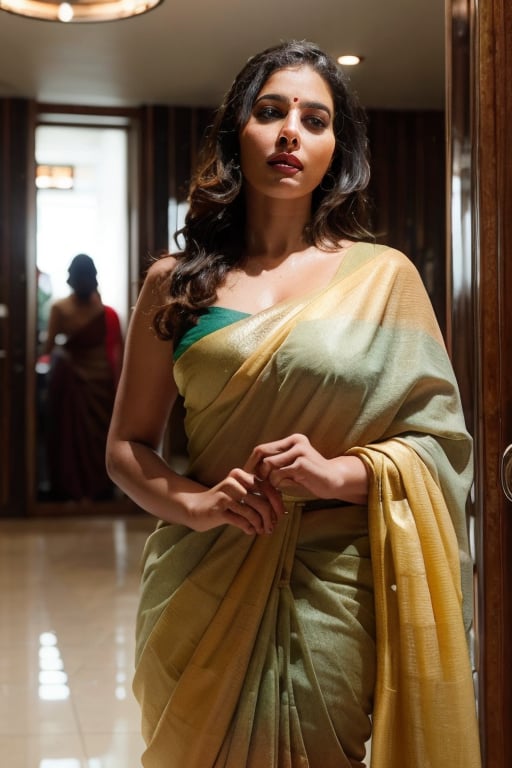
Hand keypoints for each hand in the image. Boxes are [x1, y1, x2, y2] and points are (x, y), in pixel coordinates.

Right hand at [185, 467, 284, 534]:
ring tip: (261, 531)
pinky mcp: (219, 507)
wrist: (196, 508)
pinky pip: (241, 520)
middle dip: (270, 518)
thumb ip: (259, 498)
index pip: (268, 488)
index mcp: (242, 475)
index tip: (280, 516)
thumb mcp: (242, 496)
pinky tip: (250, 531)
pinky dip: (249, 528)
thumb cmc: (224, 504)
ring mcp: (226, 493)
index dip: (277, 504)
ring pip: (253, 512)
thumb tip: (281, 509)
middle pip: (262, 501)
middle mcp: (234, 481)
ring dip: (260, 525)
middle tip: (271, 528)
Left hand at [244, 433, 368, 503]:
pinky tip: (282, 490)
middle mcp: (295, 442)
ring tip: (272, 488)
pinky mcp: (302, 464)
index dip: (251, 463)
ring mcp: (299, 451)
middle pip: (262, 453)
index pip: (262, 449)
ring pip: (269, 464)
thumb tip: (251, 469)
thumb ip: (276, 463)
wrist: (335, 481)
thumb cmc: (310, 476)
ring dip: (267, 479)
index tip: (248, 476)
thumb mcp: (292, 466)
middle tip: (257, 484)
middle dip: (256, 471)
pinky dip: (276, 484)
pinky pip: (278, 474)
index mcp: (292, 440)